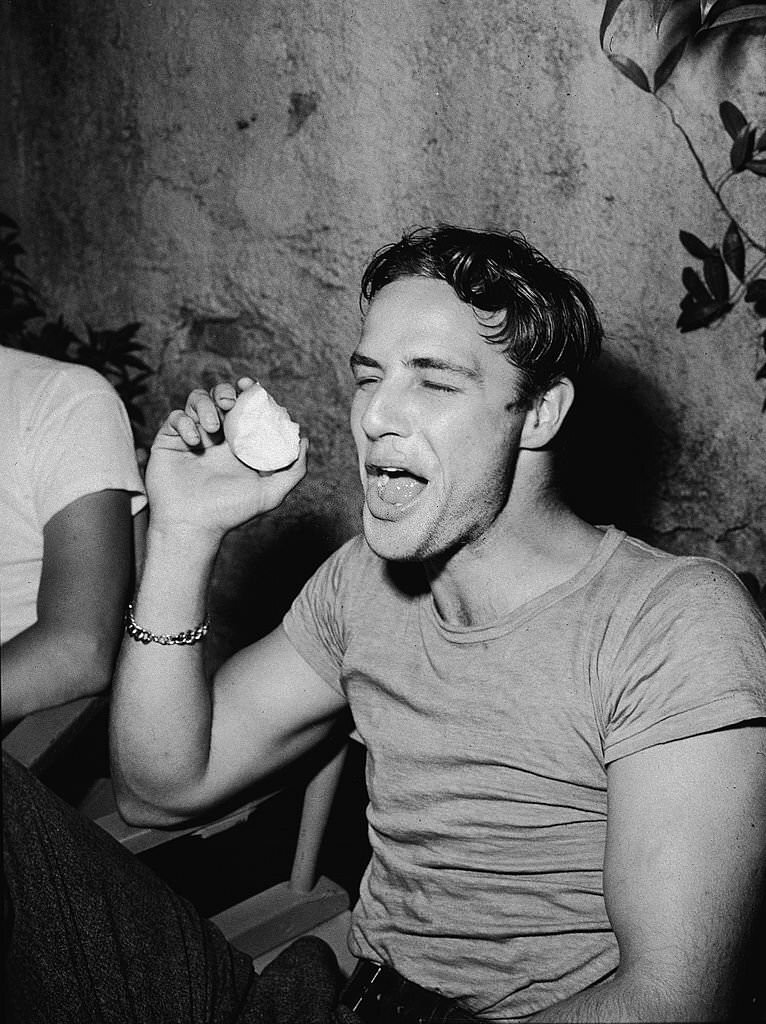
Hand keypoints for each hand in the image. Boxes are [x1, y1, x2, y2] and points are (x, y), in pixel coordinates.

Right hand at [146, 378, 307, 537]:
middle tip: (229, 402)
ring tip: (212, 429)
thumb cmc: (230, 512)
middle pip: (219, 396)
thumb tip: (304, 441)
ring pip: (196, 399)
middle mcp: (216, 436)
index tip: (251, 385)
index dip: (248, 391)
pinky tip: (194, 441)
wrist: (192, 524)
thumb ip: (294, 470)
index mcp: (238, 443)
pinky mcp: (169, 440)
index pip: (244, 407)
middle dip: (225, 391)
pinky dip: (186, 422)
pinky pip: (176, 416)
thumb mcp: (271, 493)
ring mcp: (192, 435)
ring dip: (205, 406)